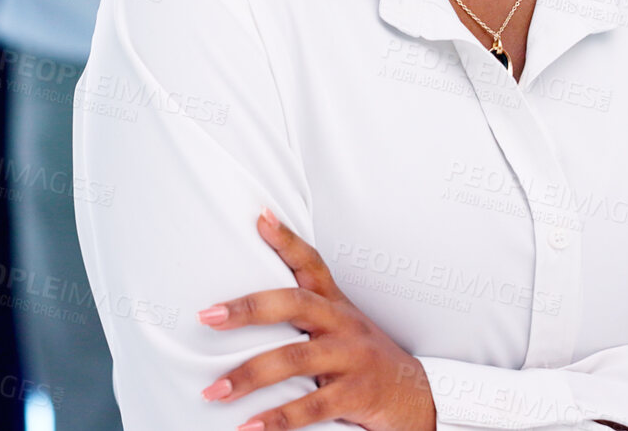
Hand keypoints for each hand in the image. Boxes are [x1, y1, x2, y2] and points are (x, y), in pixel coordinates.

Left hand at [197, 207, 435, 430]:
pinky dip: (277, 419)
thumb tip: (246, 304)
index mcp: (336, 306)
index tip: (260, 216)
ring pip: (295, 359)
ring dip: (249, 375)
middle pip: (295, 304)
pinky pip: (312, 406)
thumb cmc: (365, 361)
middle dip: (248, 309)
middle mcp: (344, 325)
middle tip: (207, 316)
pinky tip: (249, 427)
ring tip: (214, 391)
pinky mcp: (358, 395)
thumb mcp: (341, 327)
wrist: (419, 398)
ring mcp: (352, 359)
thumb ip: (307, 312)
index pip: (312, 264)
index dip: (287, 240)